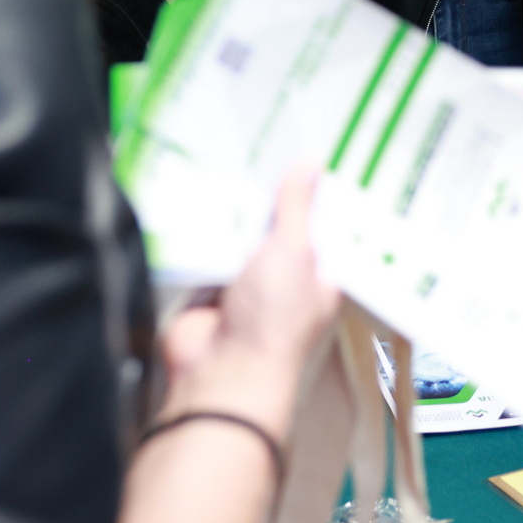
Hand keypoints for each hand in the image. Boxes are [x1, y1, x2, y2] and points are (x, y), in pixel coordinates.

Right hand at [155, 170, 340, 441]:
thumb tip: (310, 168)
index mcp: (319, 278)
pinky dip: (204, 232)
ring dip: (234, 216)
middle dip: (270, 202)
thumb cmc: (273, 321)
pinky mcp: (209, 290)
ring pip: (241, 238)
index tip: (311, 157)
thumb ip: (296, 209)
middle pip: (278, 230)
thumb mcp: (294, 251)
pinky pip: (208, 251)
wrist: (220, 373)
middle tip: (266, 150)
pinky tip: (200, 198)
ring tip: (232, 162)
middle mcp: (284, 282)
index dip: (316, 197)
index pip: (322, 229)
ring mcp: (245, 287)